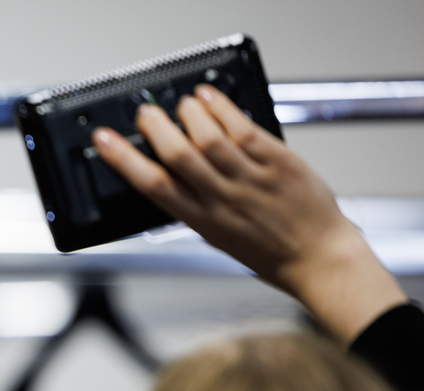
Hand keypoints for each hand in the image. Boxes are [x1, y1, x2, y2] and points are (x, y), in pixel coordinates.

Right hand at [93, 84, 406, 340]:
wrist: (318, 258)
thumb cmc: (270, 252)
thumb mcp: (218, 237)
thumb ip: (194, 206)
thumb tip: (170, 176)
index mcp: (202, 220)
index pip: (153, 185)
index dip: (124, 159)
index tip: (105, 141)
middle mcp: (223, 198)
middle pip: (178, 155)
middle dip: (155, 127)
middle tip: (146, 114)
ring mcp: (251, 179)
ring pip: (210, 138)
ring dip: (189, 114)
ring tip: (181, 104)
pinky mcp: (278, 162)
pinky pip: (244, 129)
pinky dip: (222, 109)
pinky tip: (210, 98)